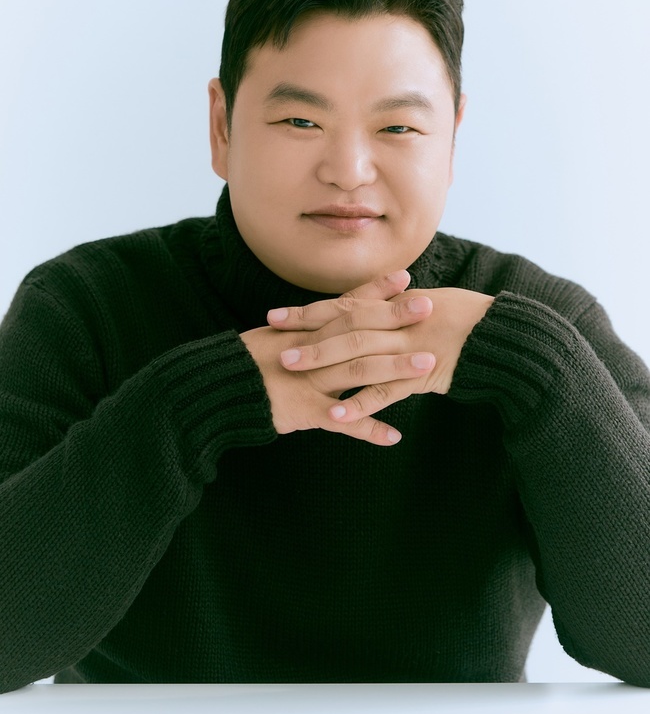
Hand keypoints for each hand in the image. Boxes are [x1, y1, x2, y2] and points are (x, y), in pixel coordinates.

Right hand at [240, 271, 437, 446]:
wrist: (219, 389)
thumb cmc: (244, 362)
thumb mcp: (274, 337)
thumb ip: (303, 328)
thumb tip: (327, 317)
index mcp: (307, 331)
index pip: (347, 305)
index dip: (377, 291)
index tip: (407, 277)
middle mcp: (313, 350)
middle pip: (360, 330)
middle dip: (396, 319)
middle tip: (429, 307)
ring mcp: (312, 380)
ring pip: (359, 371)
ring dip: (395, 368)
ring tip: (428, 365)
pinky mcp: (307, 411)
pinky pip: (343, 422)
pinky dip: (369, 429)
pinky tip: (394, 436)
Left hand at [267, 278, 493, 426]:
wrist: (500, 337)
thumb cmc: (466, 316)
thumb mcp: (429, 301)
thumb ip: (396, 304)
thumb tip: (373, 300)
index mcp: (396, 304)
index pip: (343, 305)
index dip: (308, 311)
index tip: (276, 315)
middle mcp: (397, 324)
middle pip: (344, 328)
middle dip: (307, 336)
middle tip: (274, 345)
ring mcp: (407, 350)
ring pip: (358, 356)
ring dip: (323, 364)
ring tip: (293, 371)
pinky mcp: (420, 376)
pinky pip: (385, 392)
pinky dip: (359, 403)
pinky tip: (335, 414)